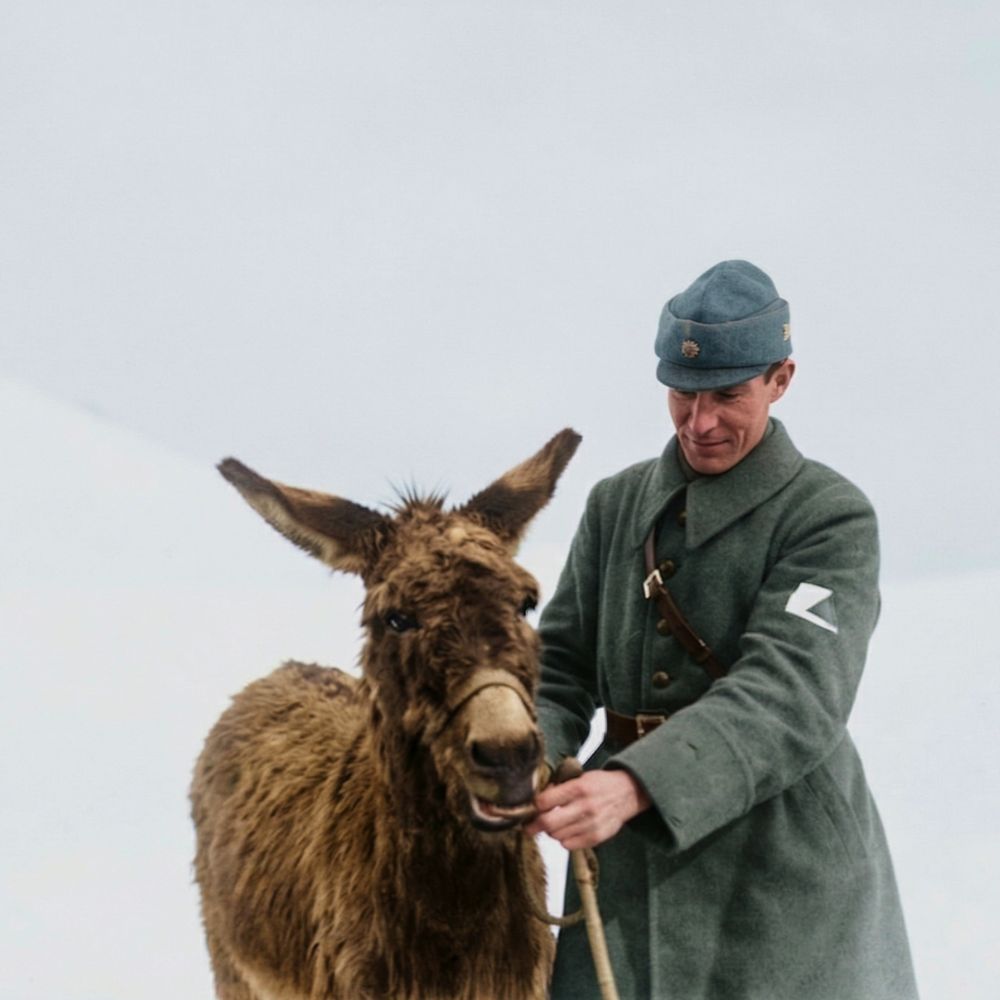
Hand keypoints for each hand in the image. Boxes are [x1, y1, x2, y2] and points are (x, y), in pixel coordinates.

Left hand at [526, 770, 650, 849]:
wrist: (629, 793)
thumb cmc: (601, 784)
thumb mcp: (580, 777)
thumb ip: (560, 788)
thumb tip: (538, 801)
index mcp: (578, 788)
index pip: (544, 801)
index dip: (534, 806)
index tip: (531, 809)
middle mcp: (584, 807)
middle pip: (548, 823)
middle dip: (534, 826)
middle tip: (529, 827)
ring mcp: (591, 824)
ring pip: (557, 836)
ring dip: (551, 831)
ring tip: (555, 824)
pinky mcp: (596, 838)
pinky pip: (569, 845)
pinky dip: (564, 840)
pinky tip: (568, 831)